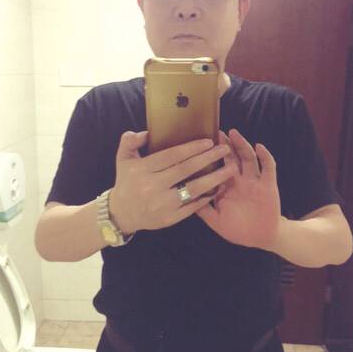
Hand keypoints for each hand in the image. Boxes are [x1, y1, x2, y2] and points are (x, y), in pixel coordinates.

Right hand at [108, 131, 237, 233]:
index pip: (171, 157)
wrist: (122, 214)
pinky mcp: (170, 219)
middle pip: (185, 170)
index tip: (208, 142)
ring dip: (214, 179)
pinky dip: (207, 198)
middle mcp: (152, 187)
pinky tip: (219, 188)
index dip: (191, 148)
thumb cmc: (126, 182)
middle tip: (225, 149)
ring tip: (230, 169)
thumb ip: (130, 141)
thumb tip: (147, 132)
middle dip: (208, 159)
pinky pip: (192, 207)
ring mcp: (162, 205)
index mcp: (142, 170)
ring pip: (193, 189)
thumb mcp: (123, 159)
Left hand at [196, 129, 282, 248]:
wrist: (260, 238)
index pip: (217, 166)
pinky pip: (268, 167)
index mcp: (226, 187)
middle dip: (225, 145)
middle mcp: (240, 180)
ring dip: (241, 145)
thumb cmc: (238, 229)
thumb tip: (184, 198)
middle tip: (217, 132)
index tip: (201, 144)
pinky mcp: (269, 185)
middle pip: (232, 157)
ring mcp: (254, 181)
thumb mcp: (216, 220)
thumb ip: (203, 209)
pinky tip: (259, 146)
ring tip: (234, 134)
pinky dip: (265, 156)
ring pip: (248, 158)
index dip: (210, 156)